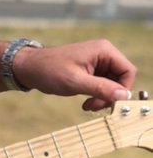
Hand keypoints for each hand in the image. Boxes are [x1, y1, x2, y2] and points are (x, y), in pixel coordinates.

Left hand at [12, 39, 136, 111]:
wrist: (28, 68)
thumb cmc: (48, 70)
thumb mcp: (76, 82)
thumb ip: (101, 88)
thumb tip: (123, 95)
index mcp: (103, 50)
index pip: (128, 71)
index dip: (123, 89)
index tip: (109, 103)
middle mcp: (103, 54)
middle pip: (121, 79)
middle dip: (110, 96)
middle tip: (94, 106)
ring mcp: (97, 62)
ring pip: (112, 84)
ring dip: (103, 97)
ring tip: (88, 105)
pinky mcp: (90, 70)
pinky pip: (102, 85)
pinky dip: (97, 95)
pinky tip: (86, 102)